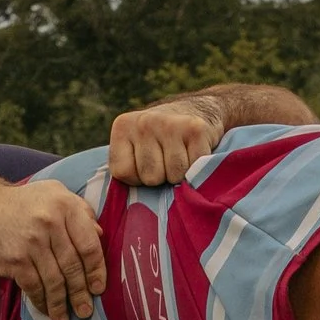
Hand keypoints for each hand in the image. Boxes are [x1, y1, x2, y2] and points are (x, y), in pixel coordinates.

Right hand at [0, 182, 107, 319]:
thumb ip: (80, 211)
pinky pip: (34, 287)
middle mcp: (49, 221)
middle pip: (72, 266)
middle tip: (86, 312)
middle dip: (80, 293)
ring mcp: (31, 241)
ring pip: (54, 281)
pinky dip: (41, 302)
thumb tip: (101, 236)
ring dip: (61, 304)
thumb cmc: (24, 205)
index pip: (89, 244)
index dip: (96, 270)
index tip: (98, 289)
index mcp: (65, 205)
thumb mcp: (54, 194)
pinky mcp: (15, 259)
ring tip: (65, 318)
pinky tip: (46, 310)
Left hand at [109, 96, 224, 186]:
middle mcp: (144, 122)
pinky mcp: (196, 129)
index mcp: (123, 127)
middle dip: (161, 177)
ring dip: (180, 174)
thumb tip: (131, 209)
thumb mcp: (135, 148)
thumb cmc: (161, 141)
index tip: (146, 164)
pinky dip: (197, 168)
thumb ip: (127, 169)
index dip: (137, 177)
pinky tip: (194, 153)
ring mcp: (170, 124)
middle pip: (150, 177)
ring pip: (174, 176)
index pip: (123, 173)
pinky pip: (194, 168)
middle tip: (166, 160)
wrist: (197, 110)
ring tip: (181, 156)